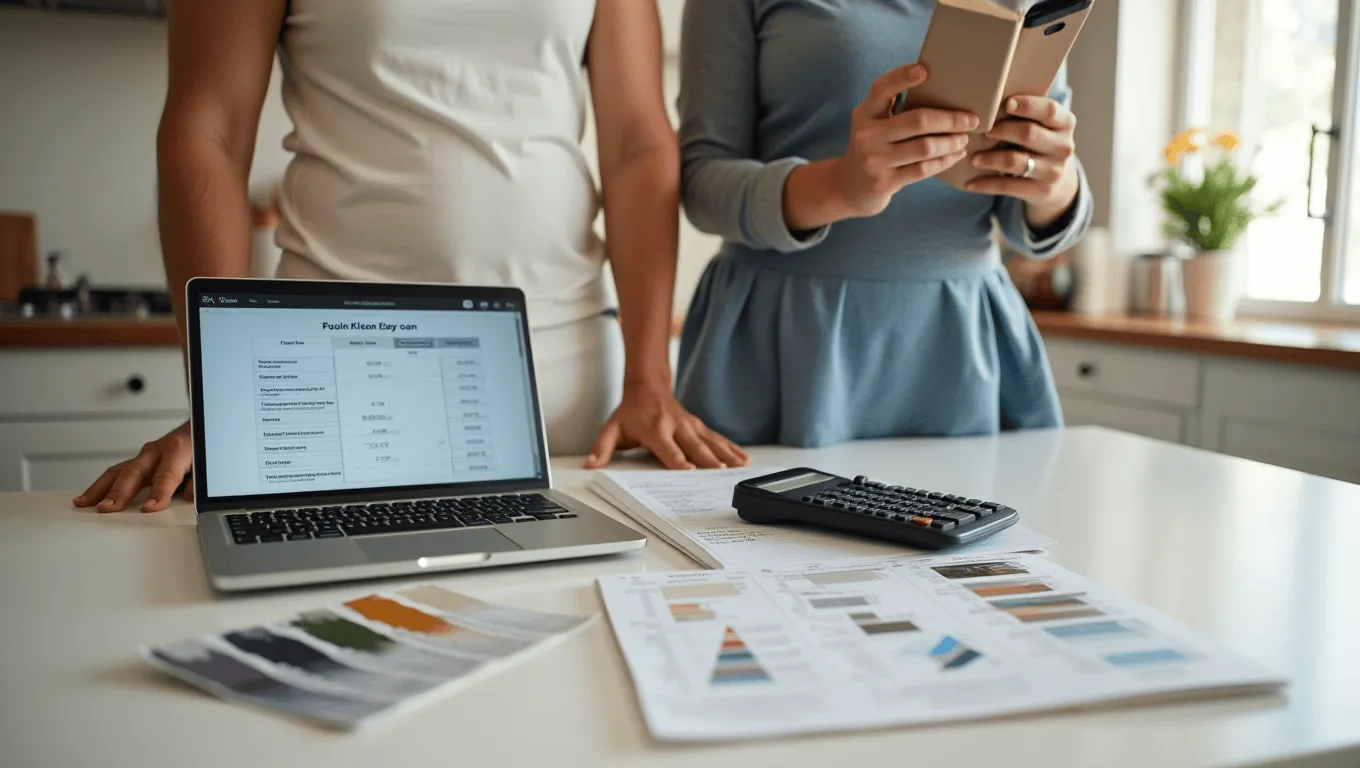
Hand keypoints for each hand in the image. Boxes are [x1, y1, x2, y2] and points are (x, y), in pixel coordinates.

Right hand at [73, 421, 193, 512]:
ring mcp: (144, 456)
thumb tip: (188, 496)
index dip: (158, 493)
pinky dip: (101, 485)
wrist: (199, 423)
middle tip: (108, 508)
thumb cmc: (203, 445)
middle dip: (121, 491)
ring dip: (101, 489)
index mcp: (177, 449)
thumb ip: (199, 481)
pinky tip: (88, 498)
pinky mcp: (138, 461)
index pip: (166, 475)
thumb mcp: (208, 462)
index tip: (150, 508)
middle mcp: (157, 451)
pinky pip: (116, 472)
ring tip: (85, 504)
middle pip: (135, 473)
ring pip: (118, 471)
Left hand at [584, 383, 747, 469]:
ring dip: (726, 455)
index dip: (678, 460)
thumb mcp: (612, 428)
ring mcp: (690, 425)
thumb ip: (602, 447)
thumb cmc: (630, 412)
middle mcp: (676, 426)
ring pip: (711, 442)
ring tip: (740, 467)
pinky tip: (743, 458)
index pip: (668, 449)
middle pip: (694, 446)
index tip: (689, 471)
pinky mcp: (699, 426)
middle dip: (709, 460)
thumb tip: (591, 464)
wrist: (647, 386)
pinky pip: (717, 438)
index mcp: (655, 430)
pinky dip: (731, 448)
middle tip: (722, 472)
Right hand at [785, 64, 978, 229]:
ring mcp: (874, 161)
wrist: (849, 186)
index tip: (925, 70)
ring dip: (952, 142)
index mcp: (865, 113)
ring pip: (925, 147)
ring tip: (964, 139)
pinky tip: (955, 155)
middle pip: (918, 120)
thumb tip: (941, 89)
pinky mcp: (884, 182)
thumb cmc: (874, 147)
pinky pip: (923, 169)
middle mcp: (866, 135)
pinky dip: (945, 161)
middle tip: (971, 120)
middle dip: (951, 119)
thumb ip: (894, 108)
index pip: (882, 89)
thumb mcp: (874, 124)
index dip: (902, 77)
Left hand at [964, 95, 1079, 226]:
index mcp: (1065, 123)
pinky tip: (969, 183)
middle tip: (982, 131)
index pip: (1049, 110)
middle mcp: (1063, 146)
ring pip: (1015, 161)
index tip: (1006, 103)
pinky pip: (1008, 186)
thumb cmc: (1039, 142)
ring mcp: (1054, 171)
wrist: (1056, 180)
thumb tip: (988, 98)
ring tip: (972, 157)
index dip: (1028, 105)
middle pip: (1028, 134)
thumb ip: (1026, 112)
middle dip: (1002, 131)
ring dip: (990, 158)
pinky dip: (985, 184)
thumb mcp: (1041, 125)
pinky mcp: (1041, 191)